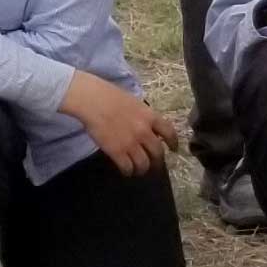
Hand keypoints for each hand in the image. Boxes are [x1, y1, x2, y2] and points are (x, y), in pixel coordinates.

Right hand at [58, 72, 181, 175]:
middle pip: (158, 153)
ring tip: (138, 170)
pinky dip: (128, 171)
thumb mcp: (134, 102)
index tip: (173, 149)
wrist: (92, 100)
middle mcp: (144, 132)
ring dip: (142, 169)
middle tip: (153, 163)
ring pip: (144, 164)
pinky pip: (127, 167)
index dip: (173, 143)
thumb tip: (147, 127)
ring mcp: (131, 143)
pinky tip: (126, 170)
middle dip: (157, 161)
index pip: (169, 132)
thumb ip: (143, 116)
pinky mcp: (117, 152)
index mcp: (150, 116)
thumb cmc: (109, 95)